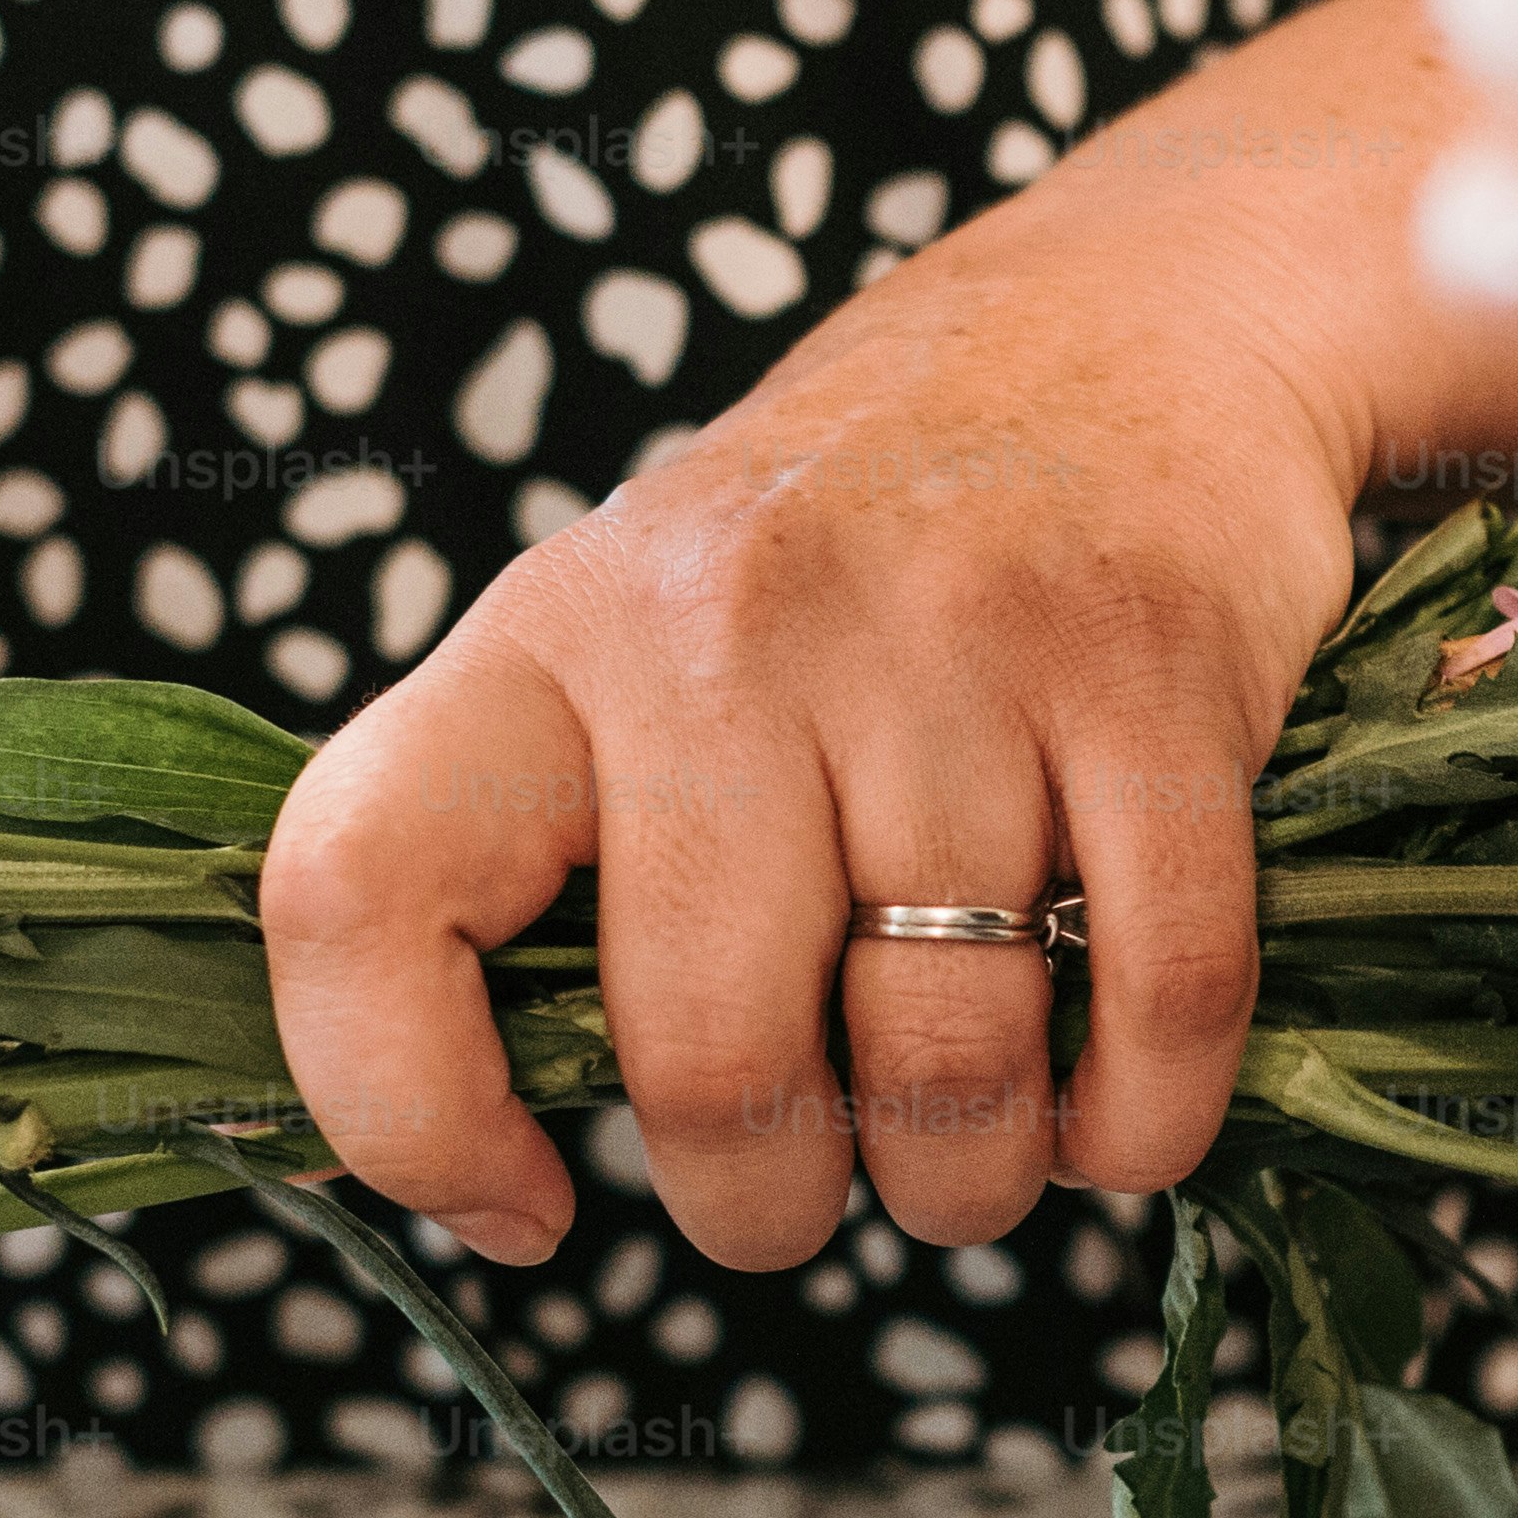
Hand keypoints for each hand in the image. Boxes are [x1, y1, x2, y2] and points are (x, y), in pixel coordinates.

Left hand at [255, 197, 1360, 1271]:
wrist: (1132, 312)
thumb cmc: (846, 558)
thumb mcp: (633, 643)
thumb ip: (551, 863)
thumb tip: (488, 1176)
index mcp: (546, 636)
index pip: (361, 887)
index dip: (402, 1108)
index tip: (514, 1202)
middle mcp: (723, 626)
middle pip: (707, 1056)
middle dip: (765, 1205)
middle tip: (803, 1188)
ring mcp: (948, 643)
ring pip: (945, 1067)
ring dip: (963, 1183)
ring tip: (967, 1145)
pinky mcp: (1150, 672)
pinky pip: (1156, 1003)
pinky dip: (1134, 1129)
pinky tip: (1107, 1115)